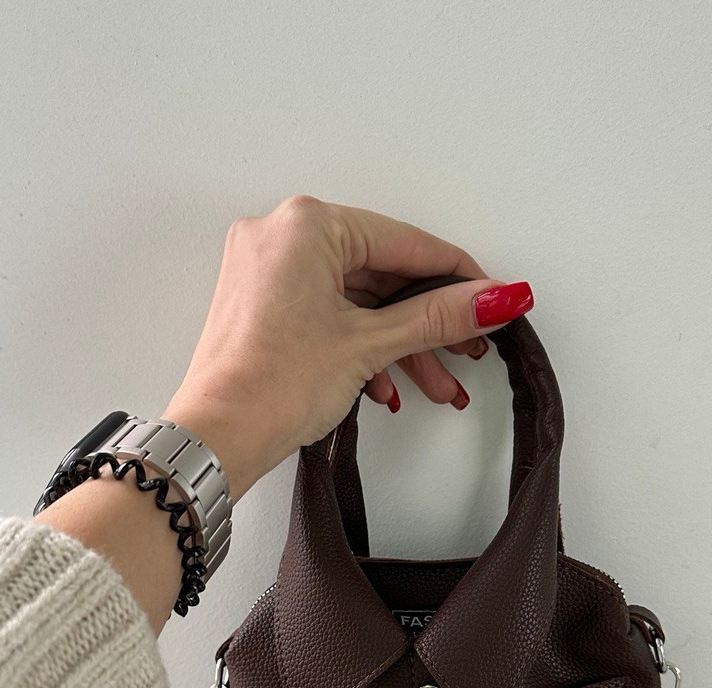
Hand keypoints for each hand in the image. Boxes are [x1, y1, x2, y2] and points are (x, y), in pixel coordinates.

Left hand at [162, 195, 532, 500]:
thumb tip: (494, 298)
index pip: (405, 242)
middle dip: (427, 322)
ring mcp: (267, 271)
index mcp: (306, 224)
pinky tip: (387, 385)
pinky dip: (362, 344)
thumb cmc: (271, 386)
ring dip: (399, 343)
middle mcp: (281, 236)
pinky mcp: (261, 305)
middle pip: (381, 272)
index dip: (458, 277)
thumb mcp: (370, 344)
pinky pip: (329, 312)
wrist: (217, 439)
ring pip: (357, 298)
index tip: (493, 298)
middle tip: (467, 348)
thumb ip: (438, 317)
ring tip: (434, 383)